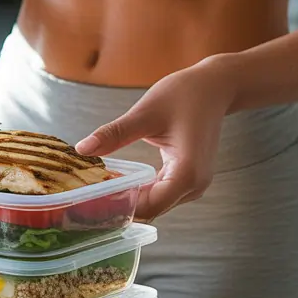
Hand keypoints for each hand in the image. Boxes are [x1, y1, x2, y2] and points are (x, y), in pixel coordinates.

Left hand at [75, 57, 236, 220]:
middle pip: (151, 209)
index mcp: (187, 173)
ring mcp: (193, 184)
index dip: (119, 206)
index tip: (91, 200)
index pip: (149, 207)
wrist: (214, 88)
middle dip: (120, 203)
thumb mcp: (146, 113)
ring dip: (129, 197)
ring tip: (98, 186)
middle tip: (88, 195)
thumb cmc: (186, 95)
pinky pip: (160, 192)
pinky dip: (140, 189)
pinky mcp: (188, 178)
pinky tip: (119, 179)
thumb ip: (115, 134)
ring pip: (155, 203)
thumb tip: (82, 148)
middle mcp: (193, 186)